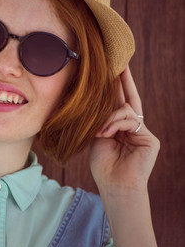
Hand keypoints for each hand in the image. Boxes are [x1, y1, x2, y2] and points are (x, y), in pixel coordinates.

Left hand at [90, 66, 159, 192]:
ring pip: (126, 110)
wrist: (115, 185)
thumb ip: (102, 119)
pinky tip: (106, 134)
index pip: (118, 102)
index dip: (116, 86)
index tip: (112, 68)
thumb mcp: (97, 136)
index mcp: (119, 127)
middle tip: (120, 61)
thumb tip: (102, 100)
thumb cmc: (103, 165)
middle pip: (129, 98)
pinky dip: (115, 124)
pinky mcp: (150, 139)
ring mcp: (143, 132)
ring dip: (109, 118)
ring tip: (100, 132)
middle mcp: (133, 127)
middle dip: (123, 80)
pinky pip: (130, 120)